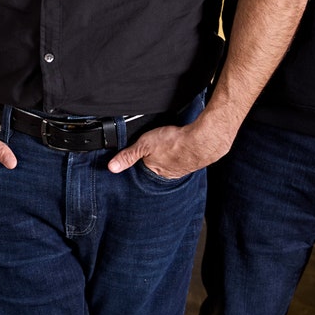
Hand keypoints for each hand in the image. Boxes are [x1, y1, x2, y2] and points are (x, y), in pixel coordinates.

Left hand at [107, 116, 230, 178]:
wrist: (202, 140)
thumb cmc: (174, 142)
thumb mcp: (144, 145)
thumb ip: (128, 156)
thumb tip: (111, 168)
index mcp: (155, 173)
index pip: (142, 170)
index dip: (140, 161)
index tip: (140, 155)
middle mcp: (169, 174)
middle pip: (157, 168)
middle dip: (155, 159)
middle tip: (156, 149)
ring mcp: (182, 168)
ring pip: (171, 163)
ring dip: (169, 156)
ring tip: (167, 147)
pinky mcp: (193, 161)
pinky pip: (183, 158)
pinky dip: (181, 153)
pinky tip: (181, 147)